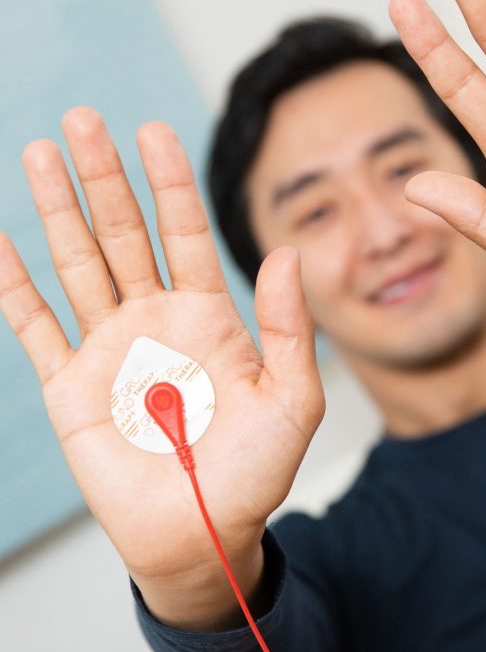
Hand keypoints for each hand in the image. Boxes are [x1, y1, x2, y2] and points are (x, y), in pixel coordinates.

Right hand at [0, 109, 323, 592]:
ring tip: (42, 151)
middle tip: (84, 120)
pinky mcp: (70, 386)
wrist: (202, 531)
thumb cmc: (255, 472)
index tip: (154, 132)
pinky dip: (13, 287)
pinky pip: (35, 327)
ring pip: (80, 264)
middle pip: (126, 235)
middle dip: (105, 179)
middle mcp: (156, 321)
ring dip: (60, 211)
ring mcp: (110, 349)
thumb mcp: (292, 400)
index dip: (170, 185)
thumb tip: (289, 255)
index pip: (186, 235)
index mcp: (210, 317)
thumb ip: (292, 330)